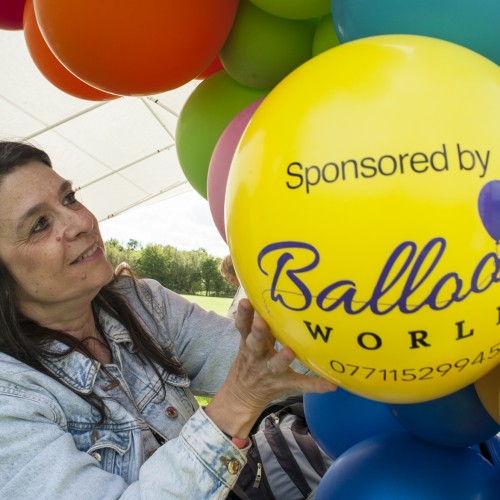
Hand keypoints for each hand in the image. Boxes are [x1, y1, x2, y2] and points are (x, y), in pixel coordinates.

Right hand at [205, 299, 336, 438]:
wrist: (241, 395)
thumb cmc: (250, 361)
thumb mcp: (249, 342)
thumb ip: (259, 324)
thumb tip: (270, 298)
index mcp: (248, 343)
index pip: (243, 326)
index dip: (244, 314)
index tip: (246, 301)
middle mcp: (256, 356)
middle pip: (254, 343)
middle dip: (258, 332)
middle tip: (261, 321)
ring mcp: (268, 371)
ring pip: (275, 365)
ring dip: (281, 359)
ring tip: (289, 352)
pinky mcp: (282, 384)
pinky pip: (300, 384)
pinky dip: (315, 385)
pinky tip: (330, 385)